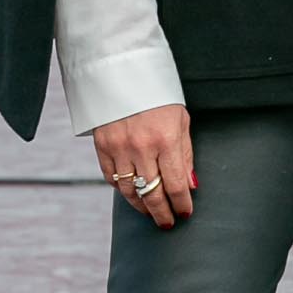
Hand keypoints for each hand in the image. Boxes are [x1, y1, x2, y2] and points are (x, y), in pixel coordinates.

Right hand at [93, 104, 194, 226]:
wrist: (123, 70)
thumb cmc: (158, 95)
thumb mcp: (181, 119)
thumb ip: (185, 154)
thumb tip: (190, 184)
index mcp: (166, 139)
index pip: (176, 185)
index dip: (182, 204)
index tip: (185, 213)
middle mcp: (142, 147)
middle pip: (152, 194)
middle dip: (162, 213)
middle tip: (167, 223)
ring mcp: (119, 147)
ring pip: (130, 191)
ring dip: (141, 206)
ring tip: (150, 212)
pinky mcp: (102, 145)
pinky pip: (111, 177)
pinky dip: (123, 189)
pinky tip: (132, 193)